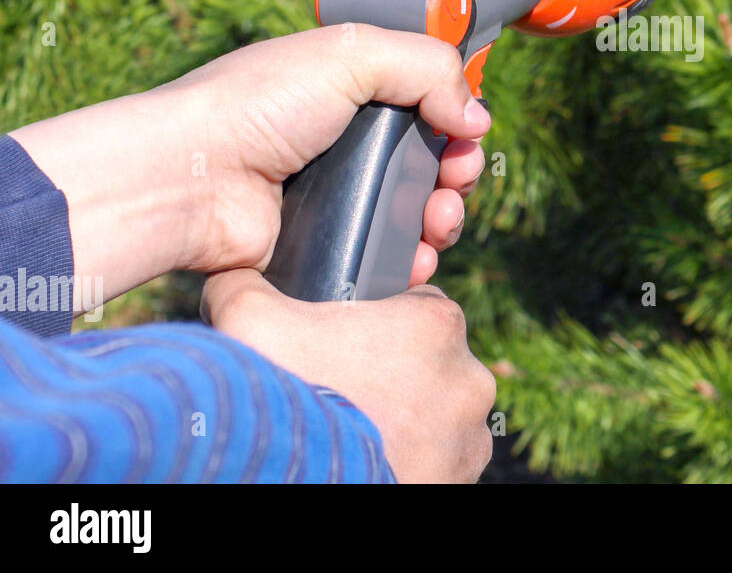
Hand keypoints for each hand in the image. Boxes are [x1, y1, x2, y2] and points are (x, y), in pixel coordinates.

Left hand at [12, 24, 489, 307]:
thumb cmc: (255, 105)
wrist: (188, 181)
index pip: (426, 100)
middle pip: (433, 159)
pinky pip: (389, 257)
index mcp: (349, 87)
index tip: (466, 131)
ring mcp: (337, 196)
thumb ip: (429, 67)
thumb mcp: (350, 54)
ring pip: (418, 212)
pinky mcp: (328, 245)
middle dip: (459, 171)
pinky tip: (419, 258)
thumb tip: (477, 118)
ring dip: (446, 217)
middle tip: (456, 179)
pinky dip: (414, 259)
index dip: (455, 116)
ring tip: (438, 221)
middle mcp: (346, 140)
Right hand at [203, 268, 495, 482]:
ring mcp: (470, 436)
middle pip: (429, 362)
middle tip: (343, 393)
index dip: (378, 321)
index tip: (344, 344)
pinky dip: (411, 462)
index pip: (418, 304)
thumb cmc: (290, 398)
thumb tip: (233, 274)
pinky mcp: (461, 481)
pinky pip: (440, 463)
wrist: (299, 484)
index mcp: (437, 324)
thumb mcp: (249, 320)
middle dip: (392, 375)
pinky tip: (371, 462)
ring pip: (438, 415)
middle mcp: (469, 378)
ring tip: (355, 431)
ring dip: (406, 421)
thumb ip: (245, 283)